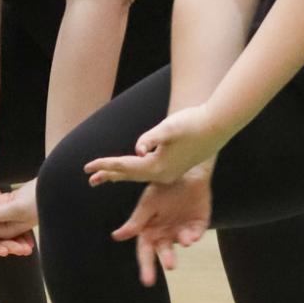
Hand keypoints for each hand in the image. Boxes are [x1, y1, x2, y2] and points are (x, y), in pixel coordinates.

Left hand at [86, 103, 231, 185]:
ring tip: (105, 178)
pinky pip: (147, 173)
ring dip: (120, 175)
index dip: (105, 165)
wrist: (217, 127)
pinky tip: (133, 170)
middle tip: (89, 179)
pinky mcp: (174, 168)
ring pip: (138, 176)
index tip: (86, 167)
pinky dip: (134, 172)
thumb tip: (138, 149)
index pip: (125, 166)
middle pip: (128, 176)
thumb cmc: (192, 123)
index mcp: (157, 166)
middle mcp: (162, 174)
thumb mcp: (169, 128)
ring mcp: (169, 173)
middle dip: (109, 175)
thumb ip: (152, 138)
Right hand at [113, 169, 211, 286]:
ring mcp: (182, 230)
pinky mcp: (197, 225)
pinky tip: (192, 235)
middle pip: (164, 252)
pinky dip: (194, 236)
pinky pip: (196, 234)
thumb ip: (136, 222)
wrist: (185, 172)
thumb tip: (116, 236)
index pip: (146, 252)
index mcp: (150, 231)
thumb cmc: (161, 187)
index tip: (147, 281)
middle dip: (167, 259)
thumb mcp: (147, 204)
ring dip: (182, 242)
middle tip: (170, 265)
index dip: (146, 266)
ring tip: (185, 239)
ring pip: (181, 243)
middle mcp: (165, 234)